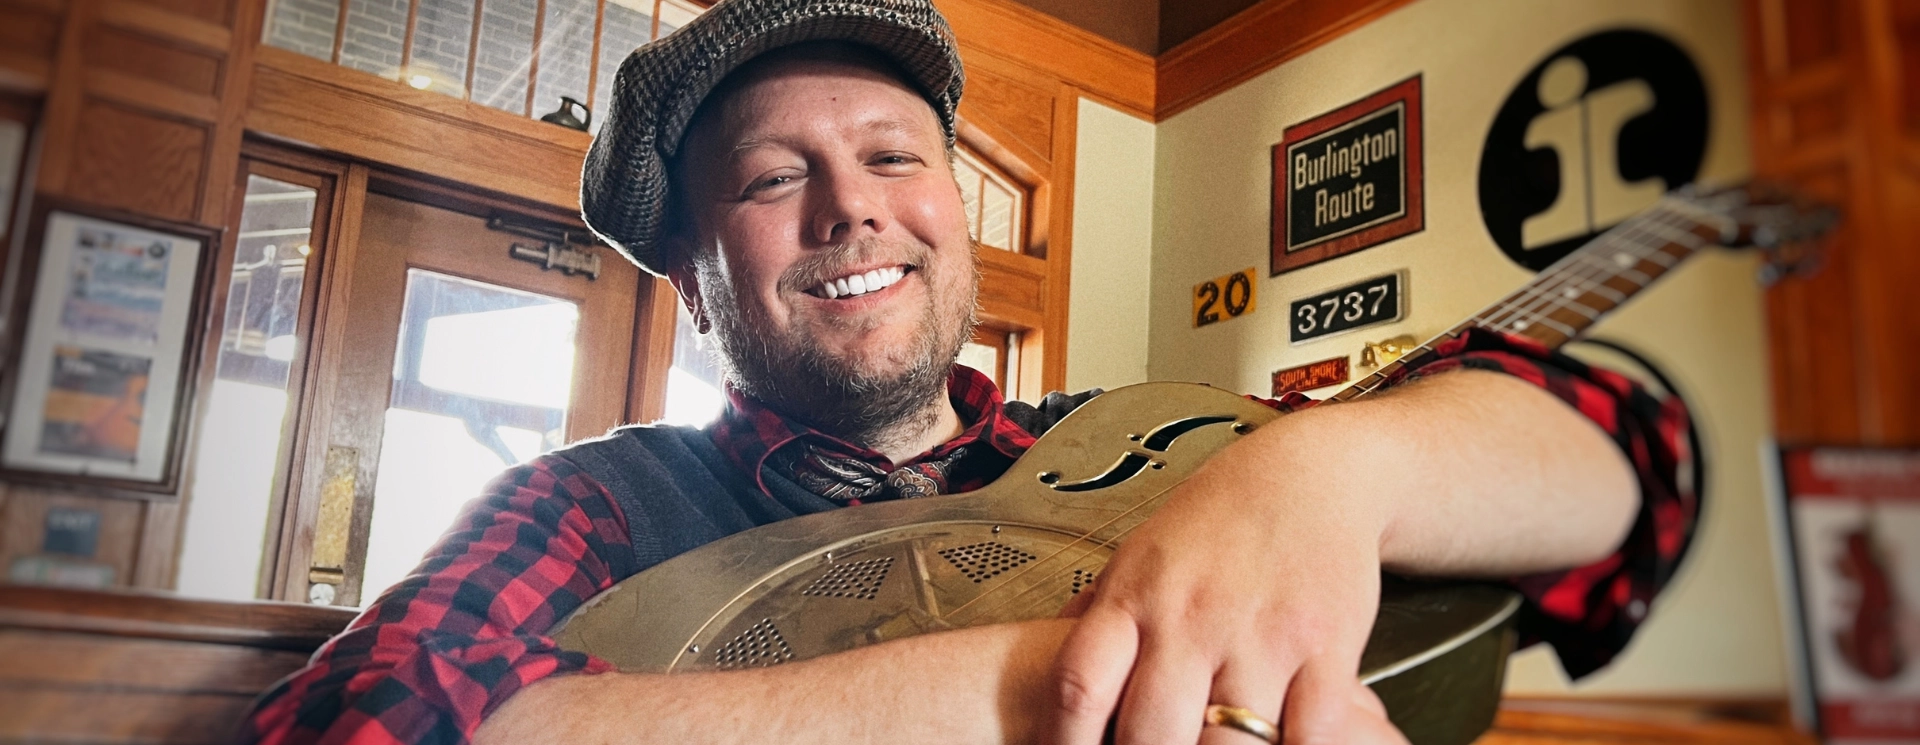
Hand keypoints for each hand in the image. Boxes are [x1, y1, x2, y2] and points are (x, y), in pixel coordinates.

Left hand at [1043, 420, 1409, 744]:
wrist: (1310, 470)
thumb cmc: (1221, 518)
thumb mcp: (1140, 555)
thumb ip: (1101, 617)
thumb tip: (1048, 673)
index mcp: (1136, 596)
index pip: (1078, 686)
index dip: (1064, 742)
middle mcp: (1192, 616)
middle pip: (1150, 734)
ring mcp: (1260, 635)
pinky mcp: (1327, 647)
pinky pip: (1310, 733)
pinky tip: (1283, 741)